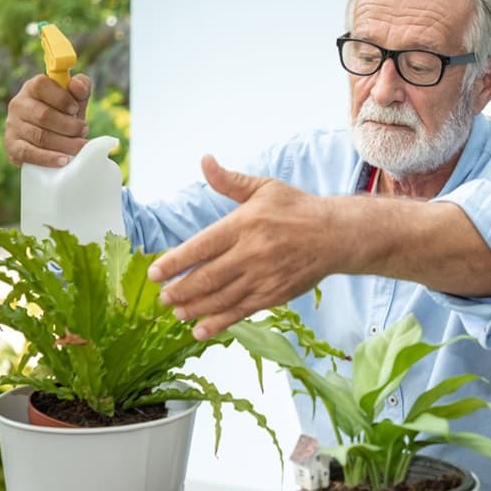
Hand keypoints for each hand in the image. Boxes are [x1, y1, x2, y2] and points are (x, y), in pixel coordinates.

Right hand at [4, 73, 92, 166]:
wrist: (48, 140)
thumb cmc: (63, 114)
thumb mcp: (74, 99)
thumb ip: (80, 87)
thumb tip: (77, 84)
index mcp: (32, 88)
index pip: (41, 85)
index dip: (61, 98)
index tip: (75, 109)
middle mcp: (18, 104)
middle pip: (43, 115)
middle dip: (69, 125)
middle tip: (84, 131)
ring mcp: (12, 126)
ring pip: (40, 136)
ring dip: (64, 143)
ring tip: (80, 146)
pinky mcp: (12, 146)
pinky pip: (28, 153)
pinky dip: (48, 158)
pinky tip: (64, 160)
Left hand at [147, 156, 338, 339]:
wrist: (335, 235)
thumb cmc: (296, 209)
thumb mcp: (264, 188)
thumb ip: (229, 180)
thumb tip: (204, 160)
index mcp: (244, 225)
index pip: (202, 246)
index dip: (175, 262)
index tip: (155, 273)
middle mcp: (251, 253)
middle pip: (206, 277)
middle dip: (180, 290)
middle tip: (162, 297)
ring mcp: (262, 277)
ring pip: (220, 298)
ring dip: (194, 308)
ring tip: (176, 311)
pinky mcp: (273, 295)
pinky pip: (240, 312)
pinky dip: (218, 323)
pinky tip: (200, 330)